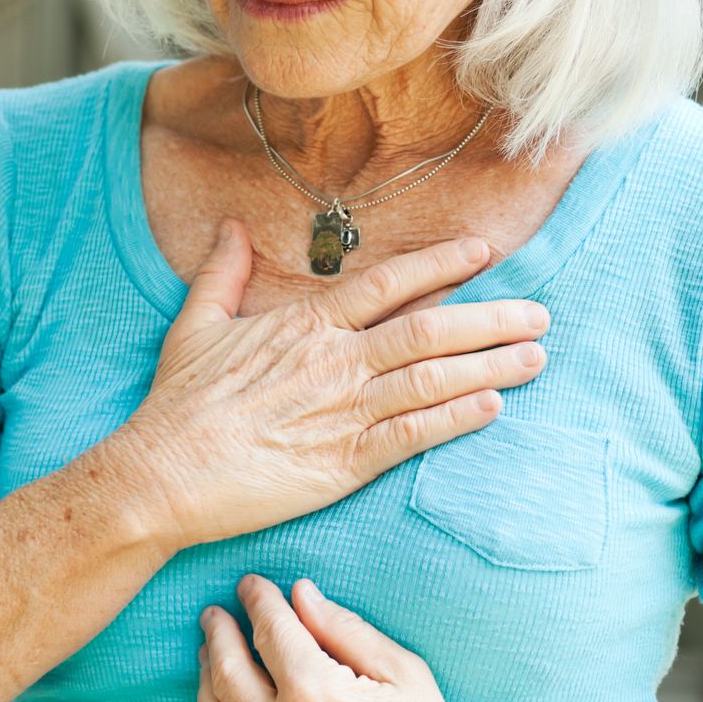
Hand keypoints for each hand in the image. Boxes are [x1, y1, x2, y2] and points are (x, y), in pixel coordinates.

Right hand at [117, 224, 551, 549]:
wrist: (164, 474)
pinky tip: (494, 408)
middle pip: (429, 328)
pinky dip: (457, 419)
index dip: (441, 265)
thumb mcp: (195, 324)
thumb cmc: (178, 403)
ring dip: (491, 365)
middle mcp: (334, 361)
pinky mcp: (346, 463)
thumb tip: (230, 227)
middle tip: (539, 312)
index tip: (483, 252)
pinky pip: (415, 435)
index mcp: (304, 324)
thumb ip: (223, 273)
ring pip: (433, 379)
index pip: (388, 284)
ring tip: (536, 356)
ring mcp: (344, 412)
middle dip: (491, 318)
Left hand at [196, 572, 525, 701]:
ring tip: (211, 658)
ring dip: (207, 680)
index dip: (256, 599)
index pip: (269, 630)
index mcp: (316, 695)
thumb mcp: (402, 672)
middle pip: (226, 670)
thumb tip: (300, 594)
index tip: (250, 585)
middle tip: (215, 615)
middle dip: (218, 633)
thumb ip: (343, 629)